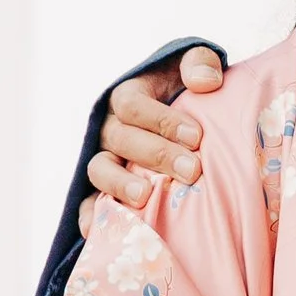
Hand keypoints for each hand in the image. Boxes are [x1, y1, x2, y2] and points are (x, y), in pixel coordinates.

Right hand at [80, 47, 223, 229]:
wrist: (186, 125)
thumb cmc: (189, 97)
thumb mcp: (194, 69)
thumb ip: (200, 63)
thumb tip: (205, 82)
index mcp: (128, 97)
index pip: (132, 105)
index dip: (161, 120)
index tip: (196, 136)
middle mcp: (111, 129)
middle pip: (121, 139)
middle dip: (156, 155)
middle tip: (192, 171)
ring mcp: (104, 160)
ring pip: (99, 169)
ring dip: (120, 184)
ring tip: (145, 196)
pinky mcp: (103, 190)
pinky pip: (89, 204)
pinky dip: (91, 217)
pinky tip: (97, 232)